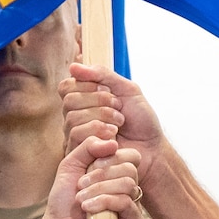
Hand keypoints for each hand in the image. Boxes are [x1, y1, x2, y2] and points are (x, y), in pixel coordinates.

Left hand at [36, 134, 143, 218]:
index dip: (111, 156)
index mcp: (116, 171)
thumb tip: (112, 141)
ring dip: (99, 189)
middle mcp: (127, 186)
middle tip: (80, 184)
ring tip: (81, 199)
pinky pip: (127, 203)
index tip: (90, 164)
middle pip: (130, 167)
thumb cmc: (64, 200)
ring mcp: (132, 204)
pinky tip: (89, 209)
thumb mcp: (70, 164)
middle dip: (100, 174)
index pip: (130, 154)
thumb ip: (87, 146)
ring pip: (128, 184)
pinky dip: (104, 202)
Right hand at [63, 64, 166, 191]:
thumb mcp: (127, 89)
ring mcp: (75, 136)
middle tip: (118, 108)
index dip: (86, 85)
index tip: (109, 91)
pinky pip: (76, 135)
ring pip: (72, 118)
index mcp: (84, 100)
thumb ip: (102, 75)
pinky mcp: (79, 153)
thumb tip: (74, 66)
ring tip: (119, 123)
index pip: (67, 86)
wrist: (152, 148)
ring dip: (101, 116)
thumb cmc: (141, 121)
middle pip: (69, 100)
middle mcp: (76, 117)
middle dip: (98, 101)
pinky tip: (113, 137)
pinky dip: (99, 131)